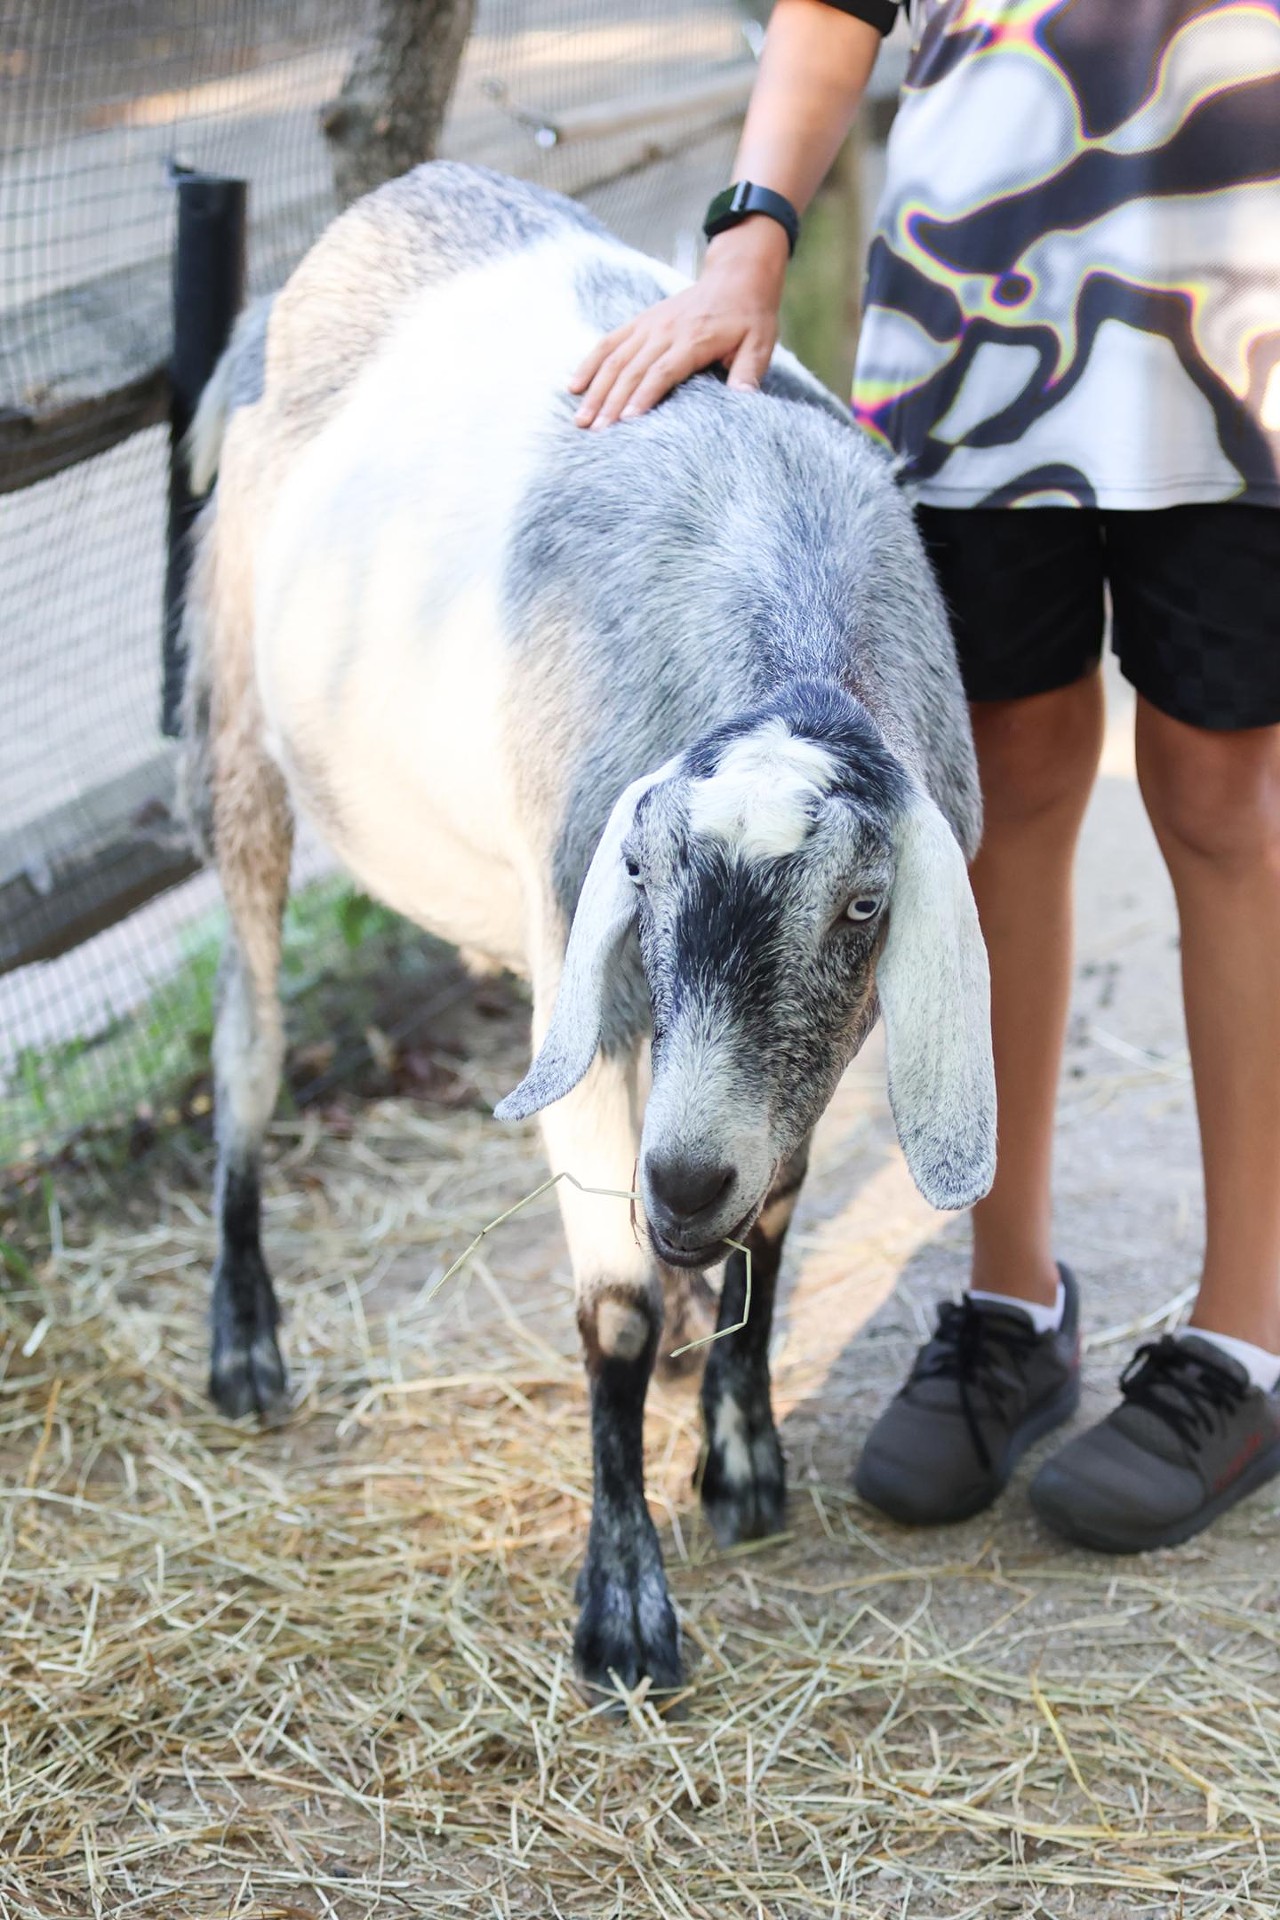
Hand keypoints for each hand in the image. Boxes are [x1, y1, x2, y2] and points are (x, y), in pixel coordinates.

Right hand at [568, 219, 789, 428]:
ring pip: (615, 358)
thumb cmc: (750, 316)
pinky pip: (609, 342)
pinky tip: (574, 386)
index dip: (645, 395)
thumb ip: (747, 371)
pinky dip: (590, 364)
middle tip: (596, 432)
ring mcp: (649, 325)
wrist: (737, 276)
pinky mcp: (640, 322)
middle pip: (632, 369)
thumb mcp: (760, 343)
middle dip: (612, 402)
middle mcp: (666, 330)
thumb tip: (742, 399)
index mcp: (694, 338)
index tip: (628, 421)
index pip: (663, 371)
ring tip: (581, 419)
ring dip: (596, 389)